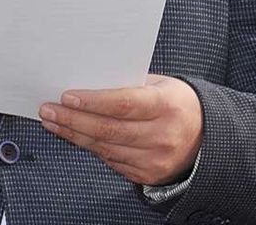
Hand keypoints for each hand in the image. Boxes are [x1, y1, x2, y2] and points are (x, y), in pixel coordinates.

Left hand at [39, 74, 202, 185]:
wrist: (207, 137)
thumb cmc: (177, 103)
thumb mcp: (160, 85)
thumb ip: (128, 84)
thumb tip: (87, 81)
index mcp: (167, 106)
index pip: (123, 104)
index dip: (92, 101)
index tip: (66, 96)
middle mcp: (162, 135)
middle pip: (108, 129)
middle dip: (72, 119)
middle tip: (48, 109)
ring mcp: (155, 159)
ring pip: (104, 147)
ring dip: (74, 134)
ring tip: (53, 121)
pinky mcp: (147, 175)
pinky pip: (110, 160)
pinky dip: (89, 147)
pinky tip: (74, 135)